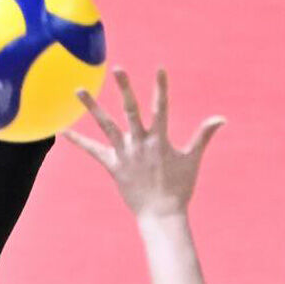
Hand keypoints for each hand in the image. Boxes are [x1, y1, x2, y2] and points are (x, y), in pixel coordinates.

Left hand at [65, 68, 225, 218]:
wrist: (161, 215)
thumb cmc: (179, 187)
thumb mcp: (193, 159)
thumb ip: (203, 136)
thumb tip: (221, 118)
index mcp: (160, 140)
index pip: (161, 107)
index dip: (161, 87)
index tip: (160, 68)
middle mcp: (140, 143)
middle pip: (131, 110)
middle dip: (125, 88)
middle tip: (117, 69)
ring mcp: (125, 154)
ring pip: (106, 126)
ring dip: (92, 107)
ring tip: (78, 90)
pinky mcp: (113, 166)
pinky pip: (93, 151)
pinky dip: (78, 141)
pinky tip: (63, 131)